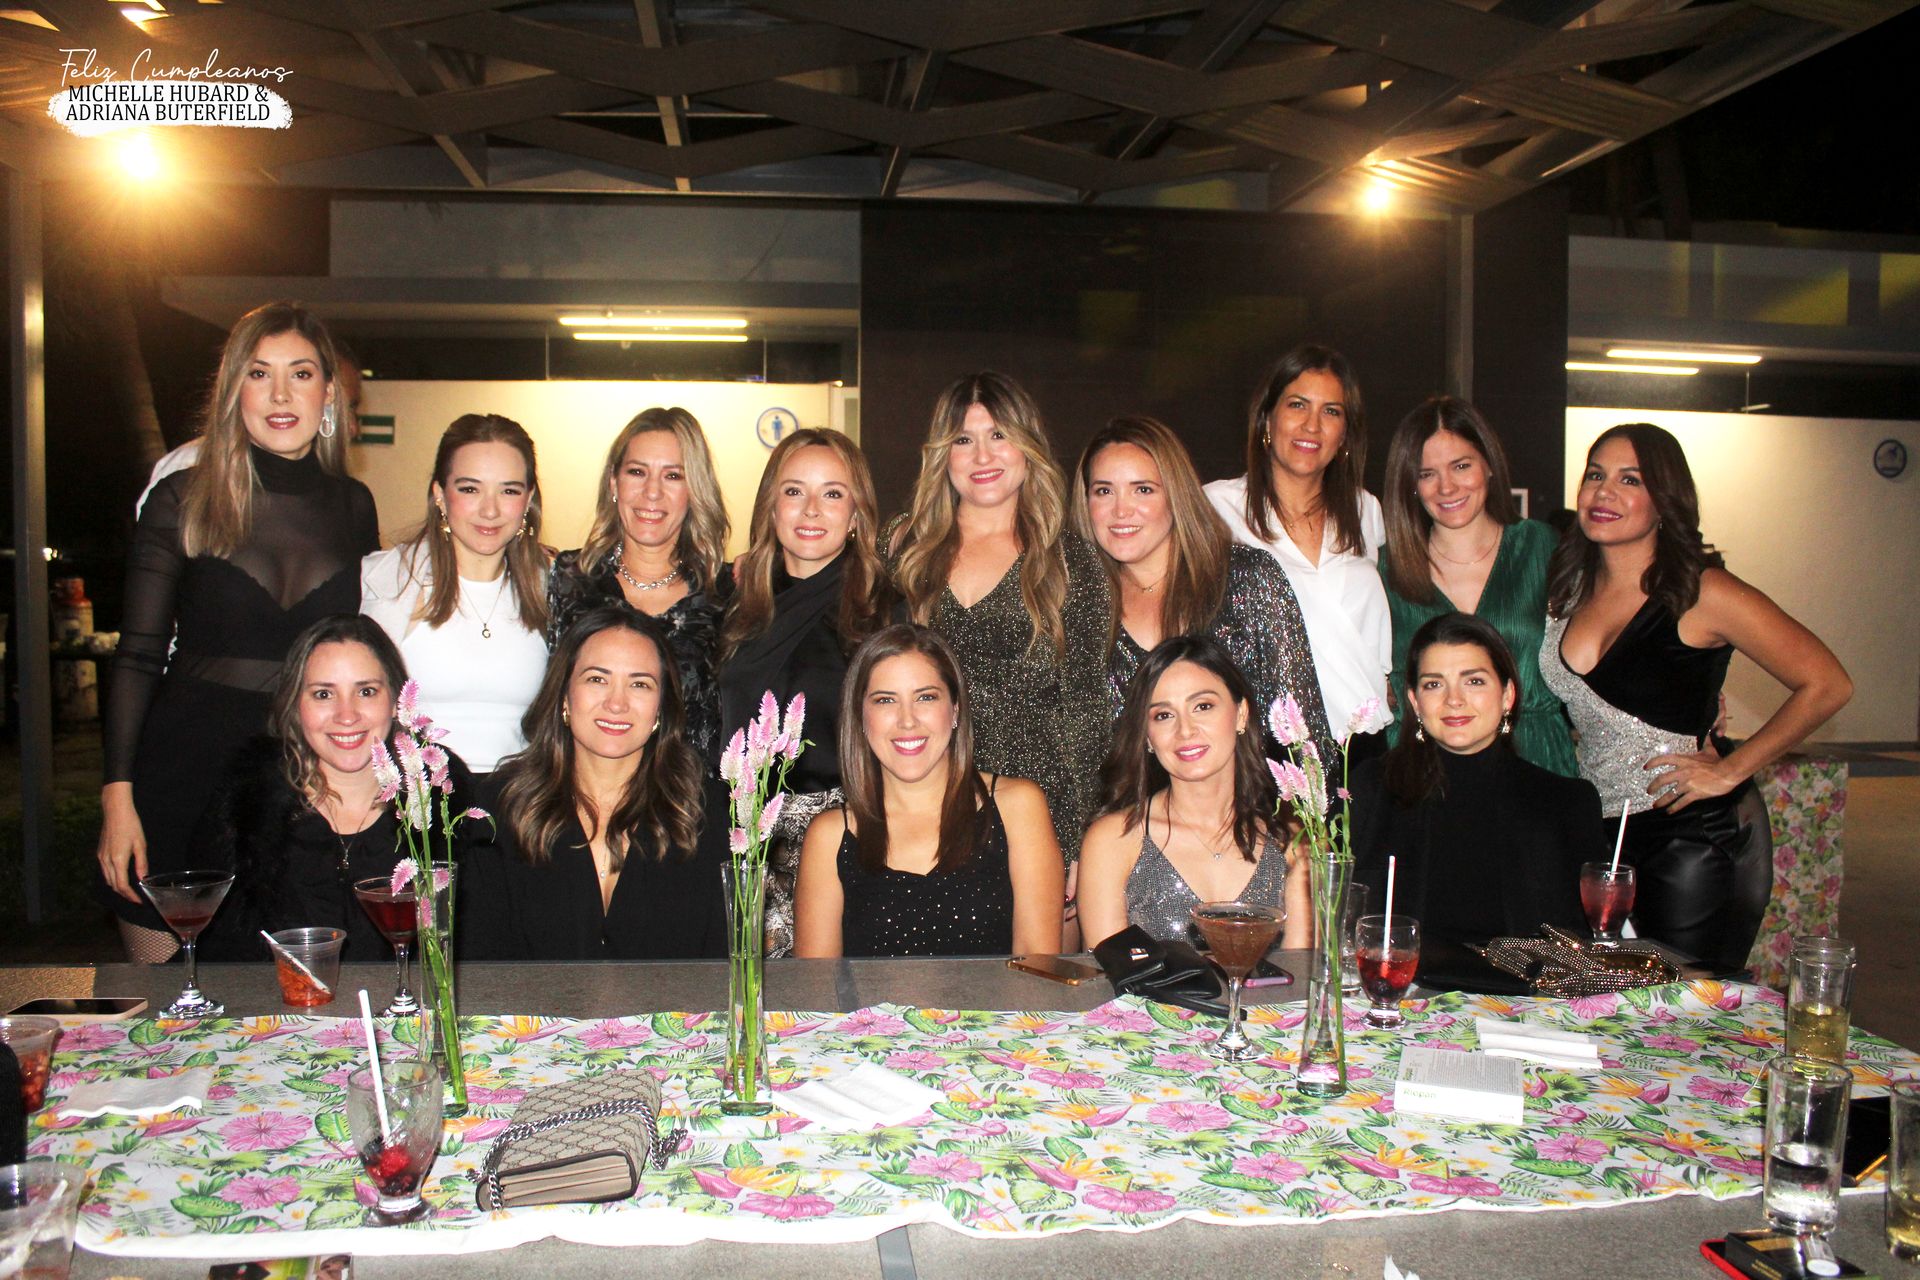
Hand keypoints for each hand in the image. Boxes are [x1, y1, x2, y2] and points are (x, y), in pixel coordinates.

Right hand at [96, 782, 148, 901]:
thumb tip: (142, 879)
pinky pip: (105, 871)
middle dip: (124, 894)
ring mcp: (101, 857)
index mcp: (118, 859)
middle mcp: (106, 860)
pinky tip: (122, 877)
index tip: (139, 901)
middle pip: (113, 885)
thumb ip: (141, 863)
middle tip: (136, 898)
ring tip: (130, 890)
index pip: (122, 885)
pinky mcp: (100, 853)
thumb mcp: (141, 844)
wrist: (115, 811)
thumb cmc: (131, 825)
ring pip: (108, 879)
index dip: (130, 896)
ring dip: (118, 887)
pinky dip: (113, 878)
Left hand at [1644, 749, 1736, 812]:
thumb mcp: (1709, 750)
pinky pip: (1681, 802)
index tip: (1646, 768)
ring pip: (1670, 794)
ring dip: (1661, 801)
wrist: (1727, 772)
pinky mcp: (1694, 794)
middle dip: (1653, 786)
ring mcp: (1687, 784)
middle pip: (1662, 780)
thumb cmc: (1718, 761)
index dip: (1653, 763)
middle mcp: (1682, 772)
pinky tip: (1669, 811)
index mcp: (1684, 761)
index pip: (1664, 759)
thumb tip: (1708, 733)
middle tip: (1649, 791)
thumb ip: (1706, 742)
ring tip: (1655, 805)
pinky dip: (1674, 808)